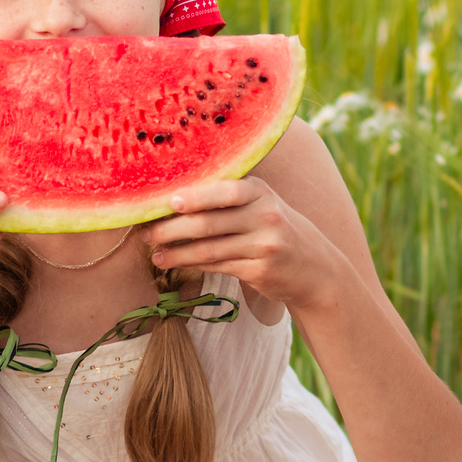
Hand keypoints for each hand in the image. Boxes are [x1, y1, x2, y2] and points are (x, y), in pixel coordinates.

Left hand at [143, 176, 344, 310]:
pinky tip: (175, 264)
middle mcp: (265, 216)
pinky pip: (218, 266)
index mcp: (261, 192)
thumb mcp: (263, 205)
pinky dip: (193, 264)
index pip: (226, 191)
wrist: (316, 269)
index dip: (196, 196)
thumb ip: (230, 197)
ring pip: (209, 249)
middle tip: (145, 232)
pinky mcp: (260, 271)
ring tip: (154, 254)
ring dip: (176, 252)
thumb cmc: (276, 230)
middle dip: (171, 228)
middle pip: (209, 222)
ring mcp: (264, 246)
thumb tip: (174, 196)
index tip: (168, 201)